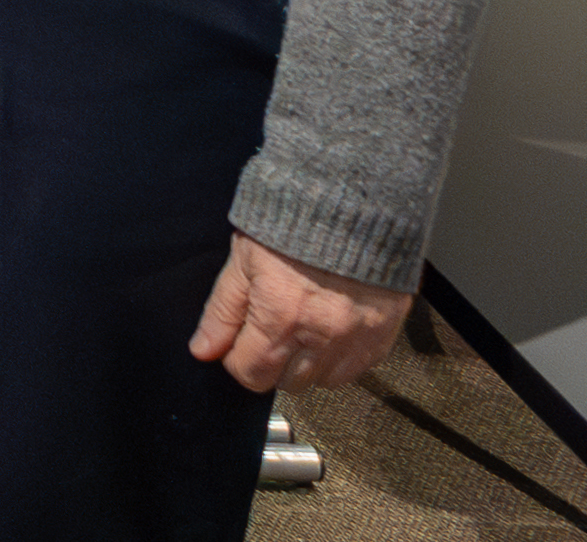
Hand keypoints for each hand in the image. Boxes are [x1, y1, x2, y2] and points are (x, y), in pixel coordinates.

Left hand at [191, 234, 409, 392]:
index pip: (251, 373)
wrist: (353, 203)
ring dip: (306, 364)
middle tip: (271, 329)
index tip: (238, 342)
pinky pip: (356, 370)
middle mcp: (321, 337)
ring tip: (302, 326)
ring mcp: (356, 341)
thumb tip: (203, 350)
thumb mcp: (243, 260)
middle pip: (286, 383)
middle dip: (271, 362)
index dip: (237, 359)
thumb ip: (222, 311)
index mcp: (281, 317)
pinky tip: (329, 329)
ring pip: (322, 382)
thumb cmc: (294, 223)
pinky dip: (339, 359)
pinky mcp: (383, 338)